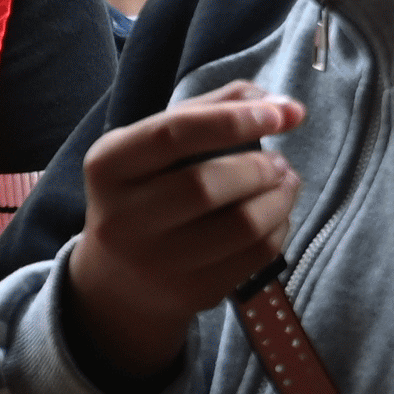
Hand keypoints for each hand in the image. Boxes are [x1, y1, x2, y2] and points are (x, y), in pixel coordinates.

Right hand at [64, 92, 306, 385]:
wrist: (118, 282)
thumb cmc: (146, 193)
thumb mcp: (156, 147)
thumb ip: (210, 110)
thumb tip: (279, 102)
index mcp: (108, 166)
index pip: (172, 135)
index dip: (232, 120)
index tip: (280, 114)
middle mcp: (122, 217)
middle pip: (206, 185)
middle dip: (258, 167)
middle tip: (278, 160)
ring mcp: (154, 262)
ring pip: (240, 225)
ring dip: (279, 197)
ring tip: (284, 182)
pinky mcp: (190, 292)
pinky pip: (255, 256)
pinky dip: (280, 228)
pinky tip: (277, 214)